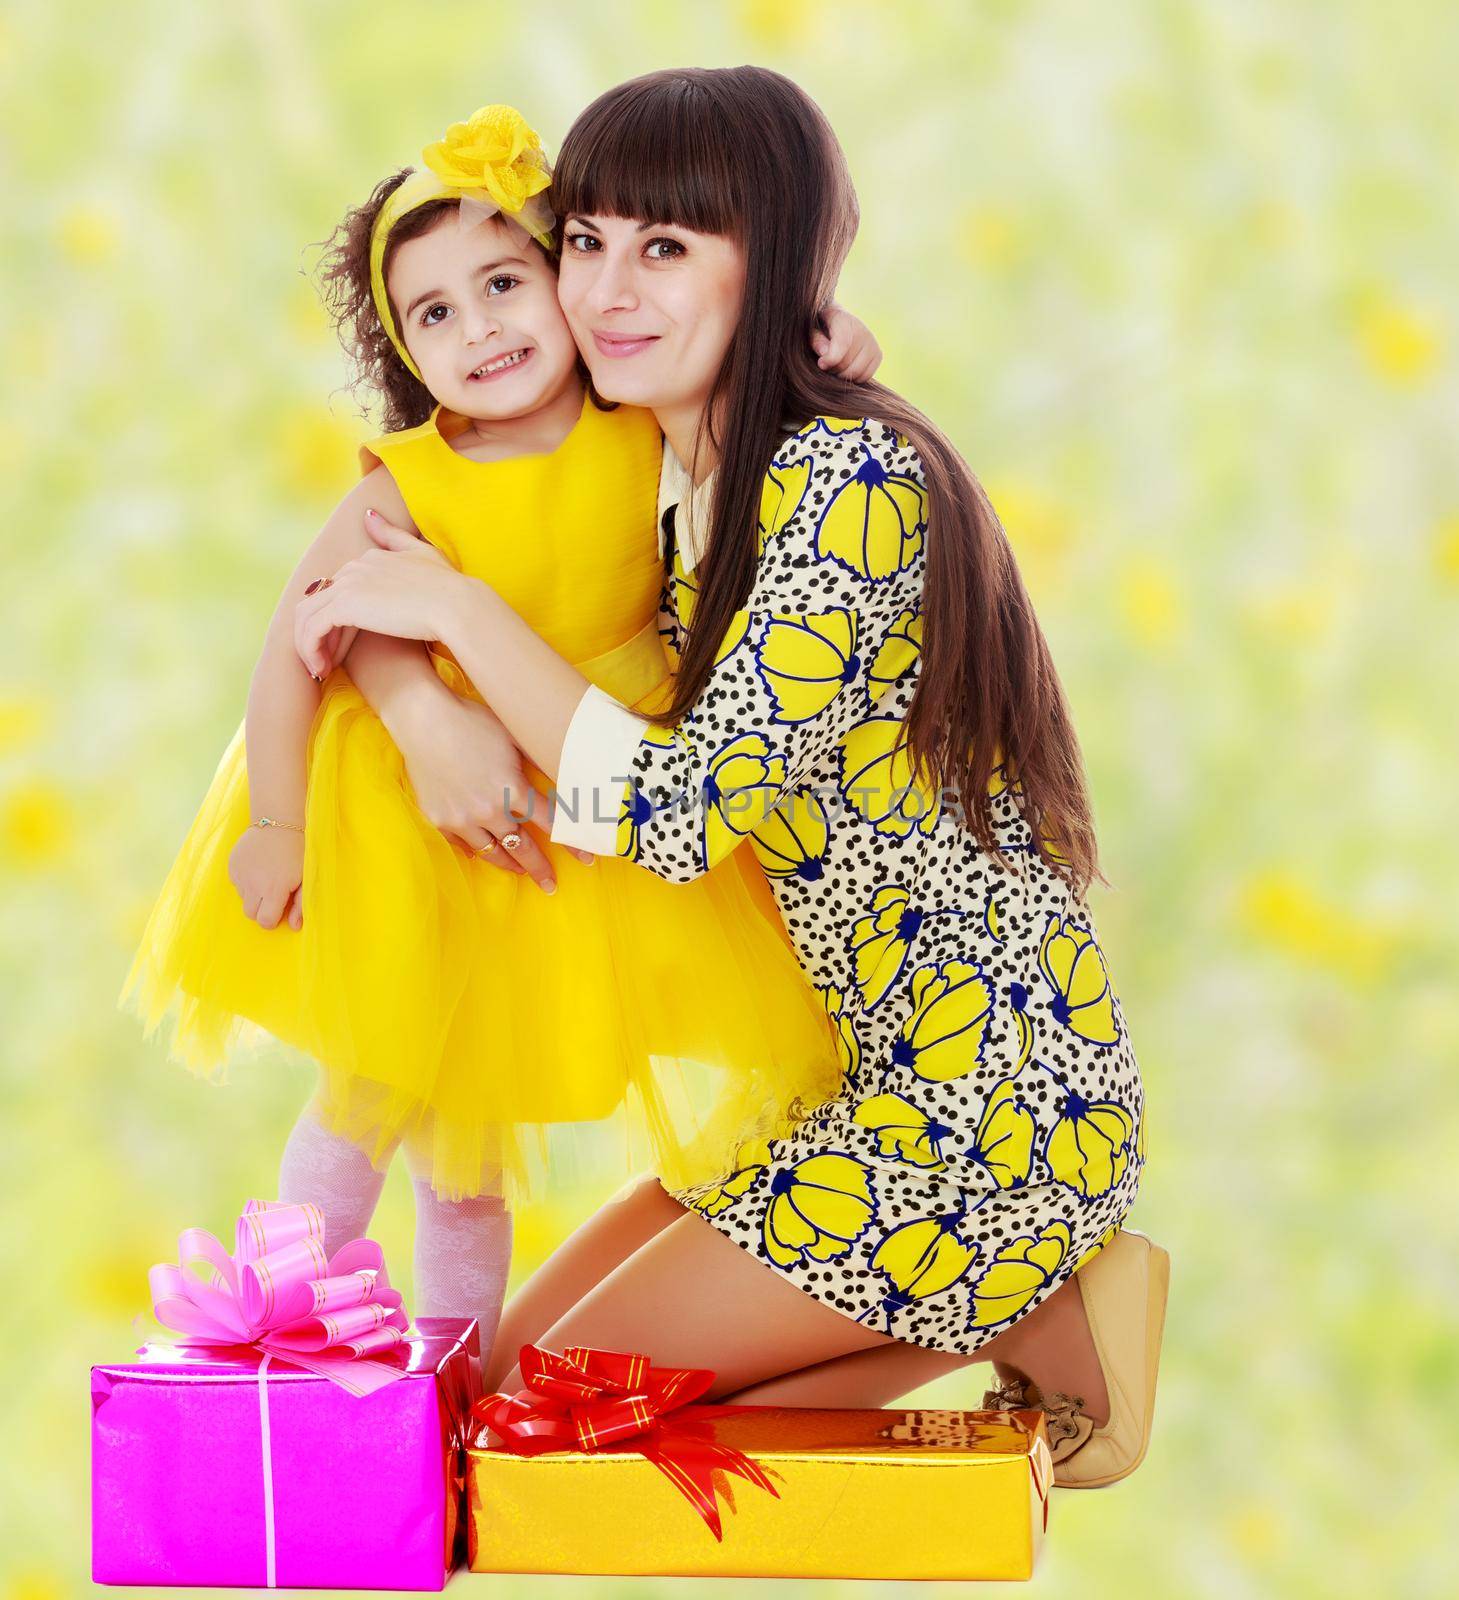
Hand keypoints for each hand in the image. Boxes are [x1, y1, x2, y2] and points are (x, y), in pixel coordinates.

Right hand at [228, 823, 305, 929]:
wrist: (278, 822)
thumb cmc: (297, 852)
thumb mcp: (305, 879)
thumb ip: (300, 905)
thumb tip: (294, 927)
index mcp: (274, 890)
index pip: (265, 921)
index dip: (272, 919)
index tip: (279, 908)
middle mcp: (253, 885)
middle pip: (251, 914)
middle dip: (261, 909)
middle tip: (273, 893)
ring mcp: (240, 875)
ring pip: (243, 898)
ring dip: (254, 894)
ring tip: (267, 876)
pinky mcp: (232, 866)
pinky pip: (237, 883)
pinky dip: (246, 881)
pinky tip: (258, 867)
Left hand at [294, 510, 471, 678]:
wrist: (457, 605)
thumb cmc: (450, 586)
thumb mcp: (423, 553)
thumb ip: (394, 536)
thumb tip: (368, 514)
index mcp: (370, 558)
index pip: (338, 588)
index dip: (335, 618)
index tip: (340, 645)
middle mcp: (354, 568)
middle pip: (318, 601)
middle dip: (316, 632)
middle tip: (324, 660)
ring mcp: (348, 585)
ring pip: (308, 615)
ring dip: (307, 644)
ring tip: (319, 669)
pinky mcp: (346, 606)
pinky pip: (312, 630)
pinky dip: (311, 650)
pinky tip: (323, 669)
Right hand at [394, 690, 589, 891]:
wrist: (423, 720)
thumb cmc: (473, 721)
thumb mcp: (514, 739)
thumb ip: (538, 764)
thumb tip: (565, 778)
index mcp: (513, 789)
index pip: (552, 824)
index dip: (572, 843)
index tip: (587, 859)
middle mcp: (489, 810)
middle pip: (523, 848)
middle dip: (540, 869)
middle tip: (551, 885)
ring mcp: (462, 818)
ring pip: (492, 852)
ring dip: (510, 864)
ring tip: (521, 871)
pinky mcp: (439, 819)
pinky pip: (463, 845)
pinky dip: (477, 851)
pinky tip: (486, 854)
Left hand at [812, 301, 882, 382]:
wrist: (837, 324)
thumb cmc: (819, 330)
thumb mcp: (812, 332)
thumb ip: (816, 341)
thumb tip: (825, 353)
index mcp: (844, 320)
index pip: (843, 344)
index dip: (830, 359)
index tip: (821, 364)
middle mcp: (862, 330)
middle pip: (848, 364)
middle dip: (833, 369)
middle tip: (826, 365)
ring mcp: (872, 342)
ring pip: (856, 373)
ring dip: (843, 375)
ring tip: (835, 367)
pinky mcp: (878, 355)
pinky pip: (866, 377)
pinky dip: (854, 378)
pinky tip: (846, 369)